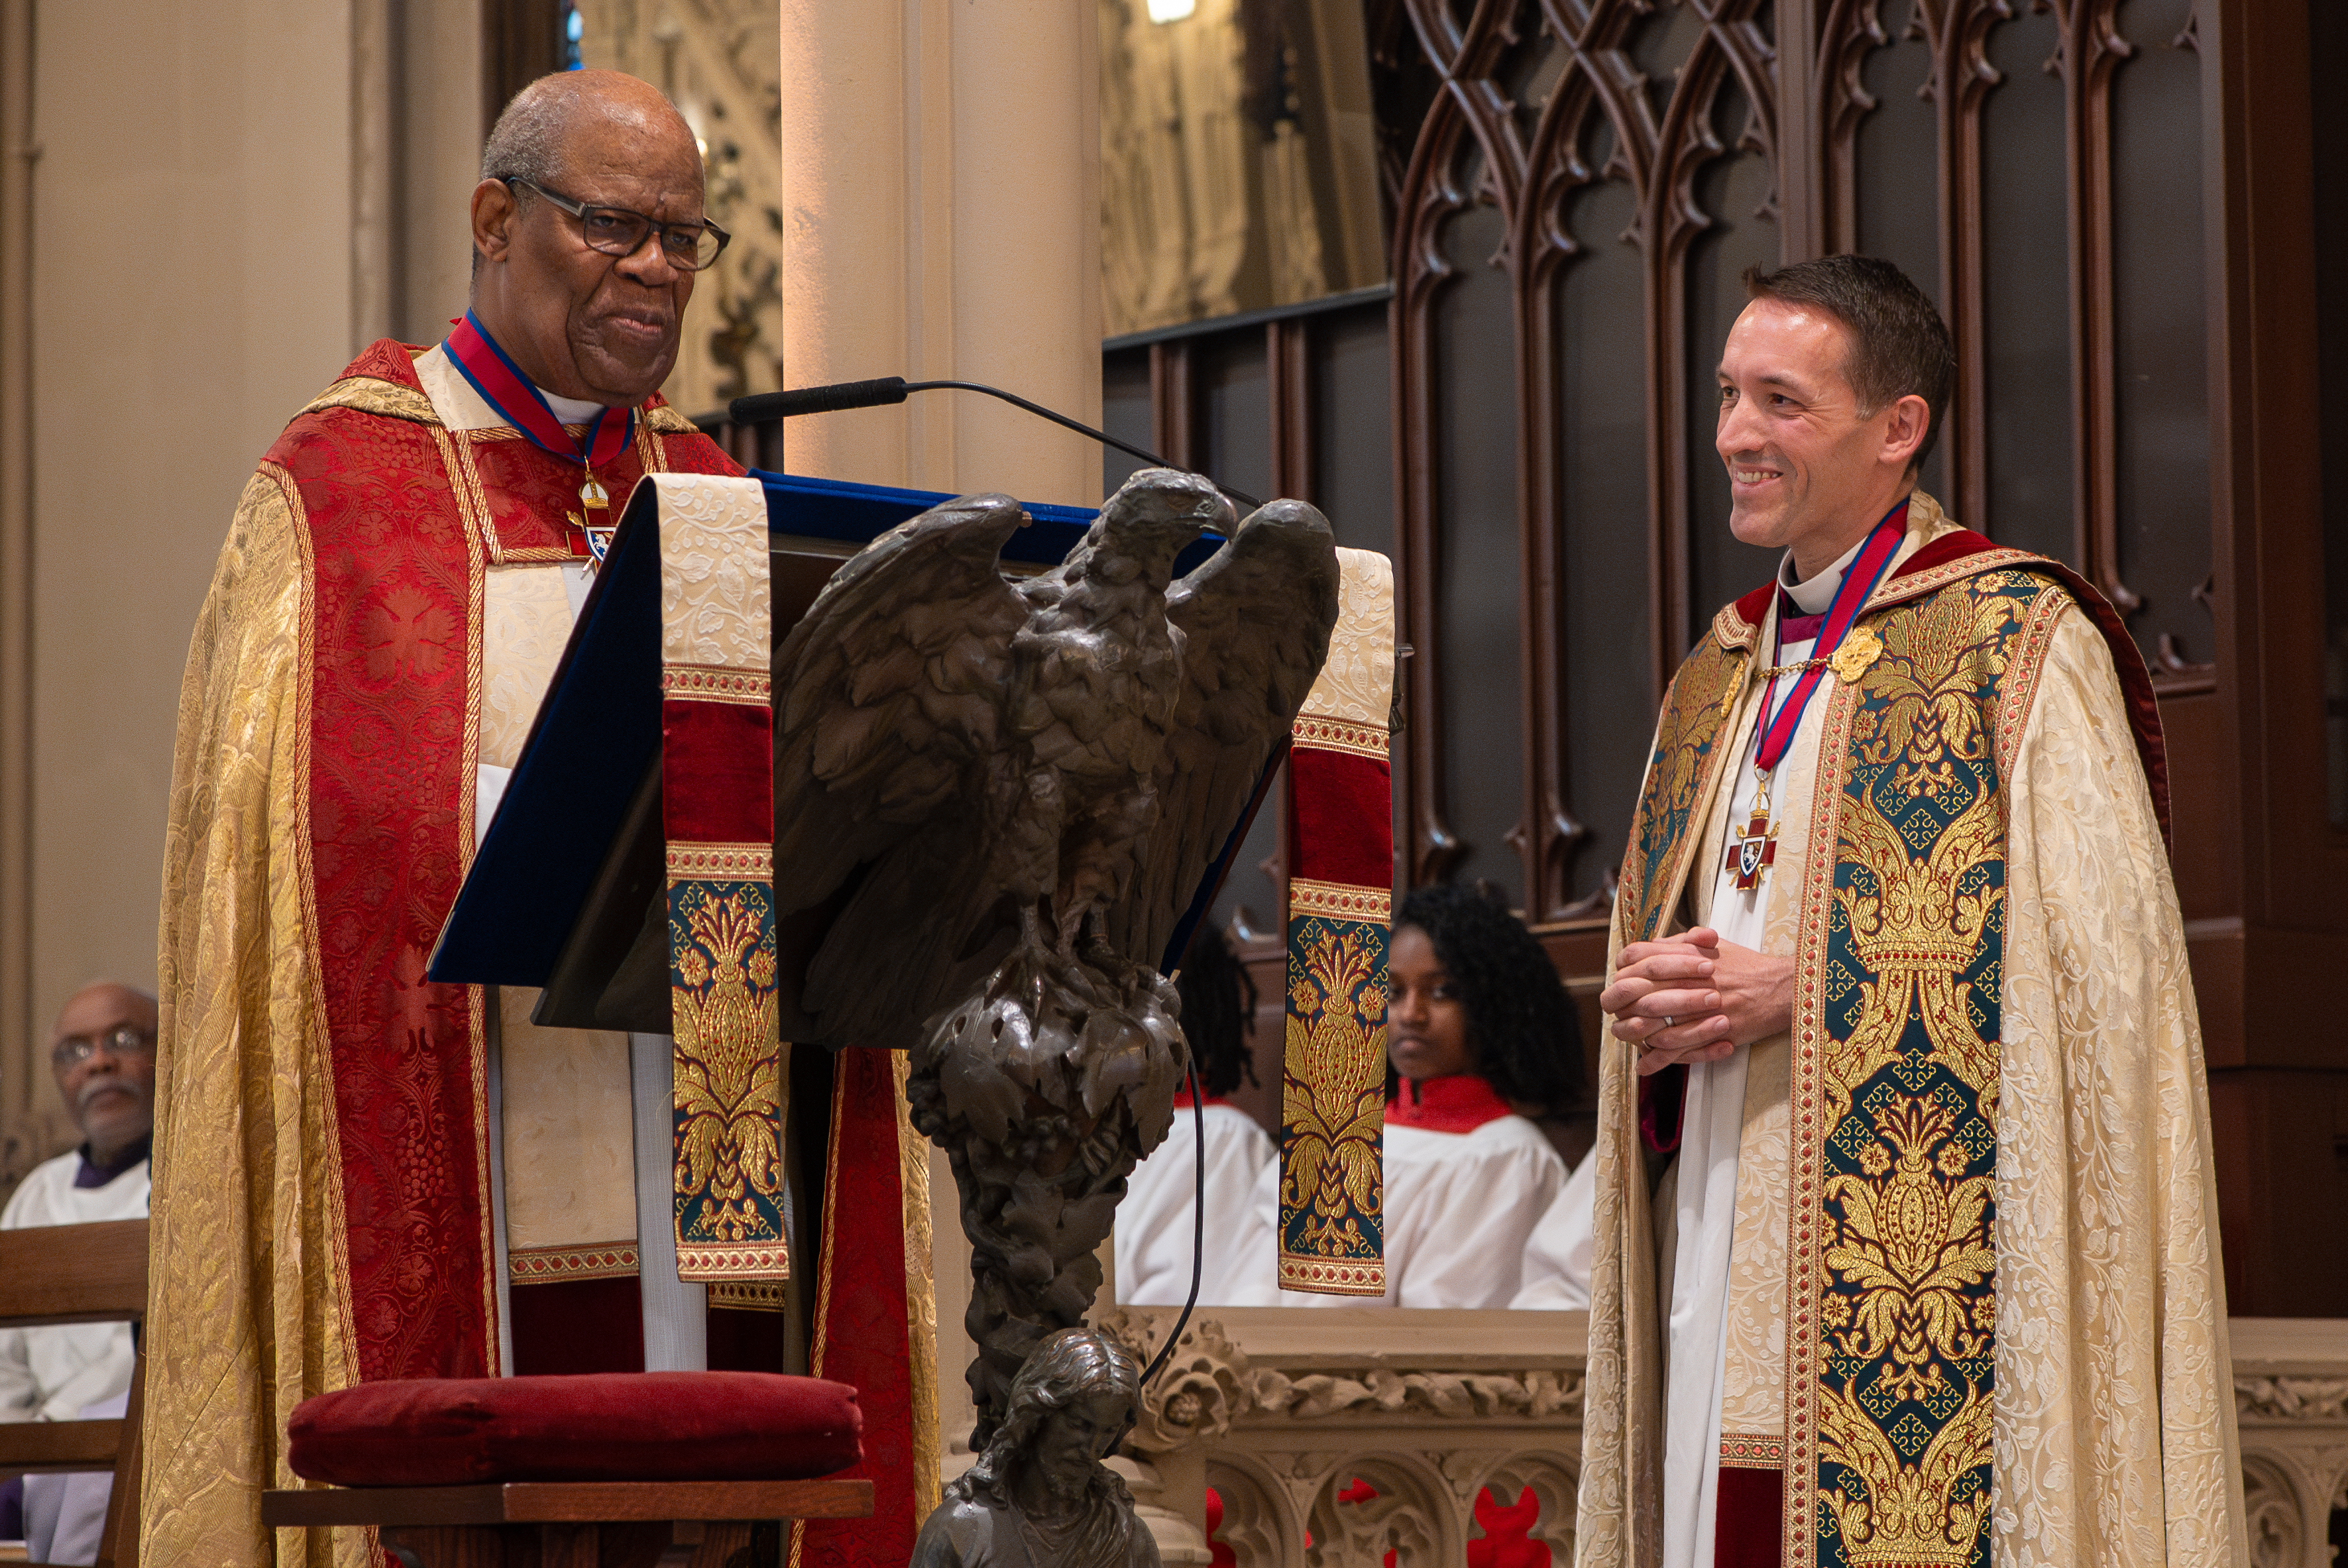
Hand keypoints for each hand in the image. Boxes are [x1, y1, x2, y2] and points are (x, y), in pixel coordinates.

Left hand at [1599, 928, 1793, 1076]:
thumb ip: (1679, 944)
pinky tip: (1644, 1065)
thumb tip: (1651, 947)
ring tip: (1630, 1039)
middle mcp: (1689, 979)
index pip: (1636, 958)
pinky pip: (1675, 1049)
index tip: (1620, 984)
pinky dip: (1656, 1059)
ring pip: (1651, 1024)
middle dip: (1623, 1005)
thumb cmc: (1747, 966)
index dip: (1623, 973)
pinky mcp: (1711, 1032)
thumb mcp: (1711, 946)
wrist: (1781, 988)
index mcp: (1685, 954)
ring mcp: (1700, 1008)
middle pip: (1636, 993)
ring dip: (1636, 1034)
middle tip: (1619, 1014)